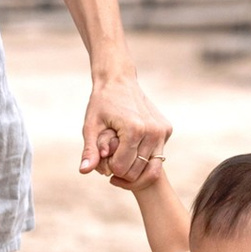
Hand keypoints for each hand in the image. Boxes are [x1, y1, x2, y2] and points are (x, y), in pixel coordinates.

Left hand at [82, 70, 169, 187]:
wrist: (119, 80)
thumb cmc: (102, 103)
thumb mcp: (90, 126)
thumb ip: (90, 150)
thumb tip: (84, 171)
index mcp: (134, 129)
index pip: (121, 168)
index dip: (108, 167)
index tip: (102, 156)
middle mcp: (153, 131)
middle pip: (136, 172)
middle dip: (121, 170)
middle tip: (110, 157)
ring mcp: (162, 131)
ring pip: (151, 169)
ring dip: (134, 168)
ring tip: (120, 157)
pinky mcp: (167, 130)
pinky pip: (157, 157)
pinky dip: (144, 158)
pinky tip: (131, 148)